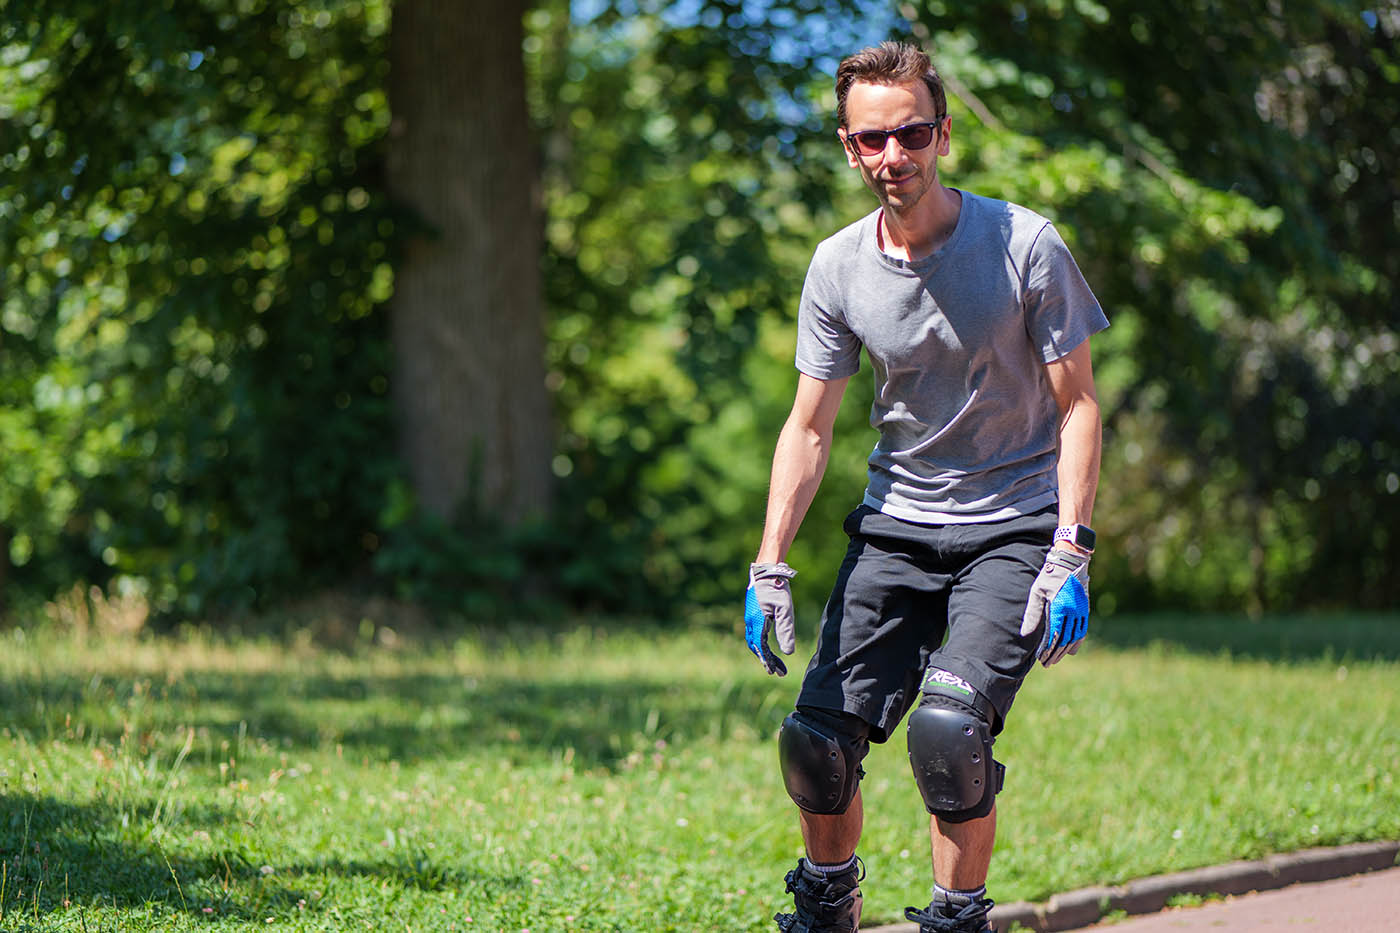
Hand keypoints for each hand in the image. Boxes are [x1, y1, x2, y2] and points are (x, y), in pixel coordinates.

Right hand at [744, 562, 797, 675]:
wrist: (767, 571)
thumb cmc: (777, 589)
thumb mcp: (785, 610)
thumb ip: (786, 631)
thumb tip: (788, 653)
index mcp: (757, 622)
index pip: (762, 648)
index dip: (769, 661)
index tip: (777, 672)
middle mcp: (750, 621)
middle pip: (756, 647)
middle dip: (767, 660)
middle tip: (778, 671)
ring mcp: (749, 617)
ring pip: (753, 641)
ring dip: (763, 652)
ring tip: (773, 662)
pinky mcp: (752, 613)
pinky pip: (753, 633)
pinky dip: (760, 643)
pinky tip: (768, 644)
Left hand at [1019, 547, 1090, 665]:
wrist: (1070, 562)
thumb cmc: (1049, 576)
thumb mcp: (1036, 592)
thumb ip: (1033, 613)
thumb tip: (1026, 633)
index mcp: (1060, 607)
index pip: (1053, 635)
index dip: (1047, 648)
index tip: (1041, 658)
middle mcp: (1073, 612)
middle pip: (1064, 639)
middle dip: (1055, 653)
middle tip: (1046, 663)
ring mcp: (1081, 611)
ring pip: (1074, 637)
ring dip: (1065, 650)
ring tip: (1056, 659)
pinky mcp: (1085, 609)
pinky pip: (1082, 630)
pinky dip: (1077, 642)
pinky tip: (1071, 650)